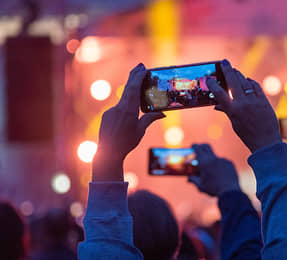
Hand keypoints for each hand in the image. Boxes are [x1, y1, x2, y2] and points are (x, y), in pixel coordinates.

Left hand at [92, 63, 164, 180]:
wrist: (108, 153)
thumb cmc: (126, 142)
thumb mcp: (140, 130)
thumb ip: (150, 118)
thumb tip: (163, 113)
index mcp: (129, 111)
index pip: (134, 89)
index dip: (138, 77)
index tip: (144, 69)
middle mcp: (119, 108)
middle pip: (127, 88)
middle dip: (134, 75)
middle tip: (141, 65)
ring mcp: (112, 111)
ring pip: (124, 97)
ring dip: (131, 88)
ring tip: (138, 79)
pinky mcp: (107, 115)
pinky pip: (119, 105)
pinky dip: (126, 101)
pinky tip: (131, 103)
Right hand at [189, 144, 239, 196]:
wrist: (230, 192)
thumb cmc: (213, 189)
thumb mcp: (200, 186)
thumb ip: (193, 180)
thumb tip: (188, 179)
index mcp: (204, 162)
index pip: (197, 148)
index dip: (194, 146)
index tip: (192, 146)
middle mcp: (214, 158)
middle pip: (206, 146)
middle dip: (202, 146)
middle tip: (199, 149)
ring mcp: (223, 159)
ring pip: (215, 157)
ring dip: (211, 160)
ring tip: (211, 171)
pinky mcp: (230, 163)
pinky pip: (223, 161)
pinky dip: (220, 165)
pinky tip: (220, 174)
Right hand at [207, 60, 281, 152]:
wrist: (266, 141)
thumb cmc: (248, 135)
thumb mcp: (234, 124)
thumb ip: (227, 111)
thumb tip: (217, 104)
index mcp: (233, 111)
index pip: (219, 94)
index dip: (212, 84)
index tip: (208, 78)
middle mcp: (243, 104)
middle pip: (233, 82)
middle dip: (227, 70)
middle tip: (224, 62)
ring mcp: (254, 101)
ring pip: (244, 82)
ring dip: (238, 75)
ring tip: (234, 70)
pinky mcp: (264, 101)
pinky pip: (256, 87)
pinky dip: (251, 82)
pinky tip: (247, 80)